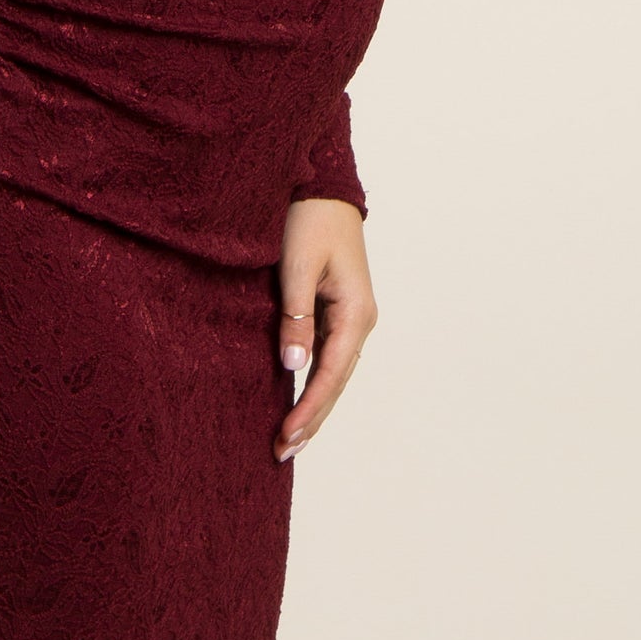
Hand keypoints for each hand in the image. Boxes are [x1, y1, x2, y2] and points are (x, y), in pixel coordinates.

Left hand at [274, 198, 377, 463]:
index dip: (308, 410)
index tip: (285, 438)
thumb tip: (293, 366)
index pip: (330, 375)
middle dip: (311, 420)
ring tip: (288, 440)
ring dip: (312, 406)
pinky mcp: (336, 310)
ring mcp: (350, 316)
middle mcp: (359, 320)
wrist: (321, 186)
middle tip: (281, 453)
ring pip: (332, 374)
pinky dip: (312, 383)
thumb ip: (296, 315)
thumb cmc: (307, 220)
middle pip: (335, 383)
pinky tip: (296, 400)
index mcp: (356, 313)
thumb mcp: (298, 266)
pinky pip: (327, 357)